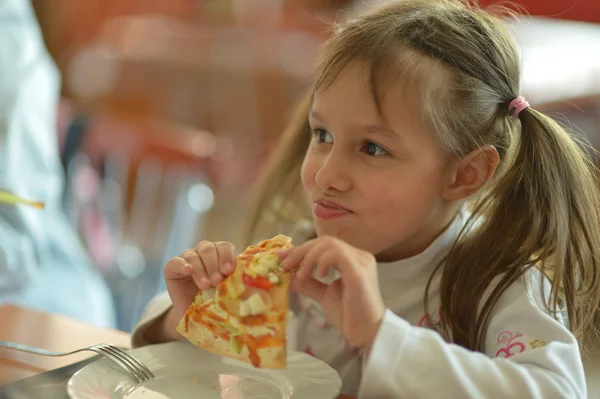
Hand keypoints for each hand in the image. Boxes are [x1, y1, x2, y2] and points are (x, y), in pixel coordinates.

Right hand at [164, 241, 235, 319]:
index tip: (229, 271)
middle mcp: (204, 253)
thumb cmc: (214, 302)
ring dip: (201, 270)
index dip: (227, 256)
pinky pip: (175, 262)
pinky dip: (182, 265)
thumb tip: (250, 289)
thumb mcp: (226, 293)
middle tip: (217, 281)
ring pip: (194, 255)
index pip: (225, 247)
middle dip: (214, 265)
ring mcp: (187, 258)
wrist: (194, 315)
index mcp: (220, 255)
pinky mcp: (172, 268)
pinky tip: (188, 271)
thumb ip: (235, 285)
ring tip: (205, 286)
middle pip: (209, 249)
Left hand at [279, 236, 385, 350]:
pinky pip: (338, 255)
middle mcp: (359, 256)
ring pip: (330, 244)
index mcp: (351, 259)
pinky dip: (323, 261)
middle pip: (325, 241)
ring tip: (301, 275)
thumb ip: (308, 283)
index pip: (323, 245)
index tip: (281, 258)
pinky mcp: (359, 272)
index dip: (300, 249)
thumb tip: (288, 276)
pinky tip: (318, 275)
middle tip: (284, 265)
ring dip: (309, 257)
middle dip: (300, 251)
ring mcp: (361, 262)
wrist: (366, 333)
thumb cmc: (349, 315)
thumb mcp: (323, 294)